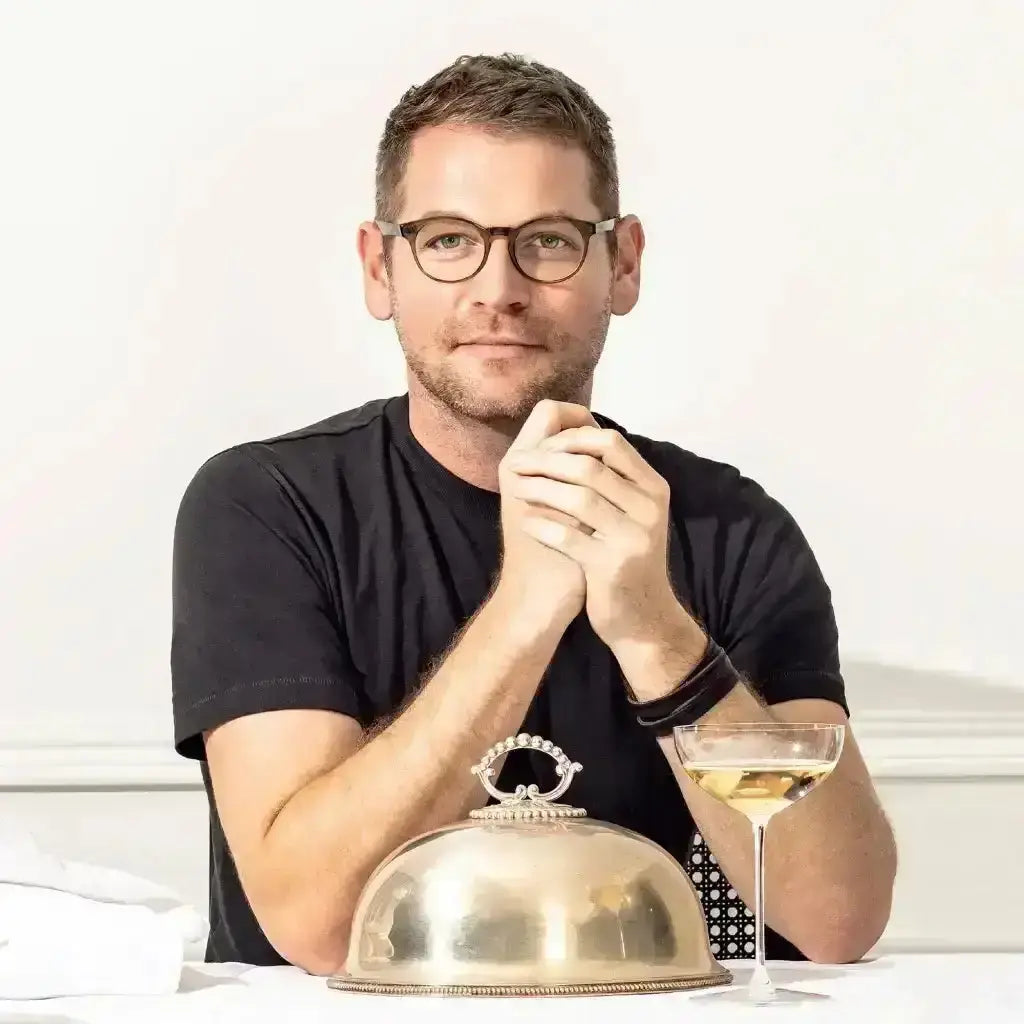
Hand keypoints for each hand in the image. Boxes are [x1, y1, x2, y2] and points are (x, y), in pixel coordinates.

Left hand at [503, 426, 706, 671]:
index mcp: (653, 487)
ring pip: (579, 497)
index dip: (572, 437)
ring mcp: (632, 538)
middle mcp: (649, 508)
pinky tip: (527, 524)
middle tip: (516, 463)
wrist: (641, 616)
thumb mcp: (630, 513)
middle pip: (590, 466)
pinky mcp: (612, 566)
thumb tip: (573, 431)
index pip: (611, 442)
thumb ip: (611, 477)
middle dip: (546, 461)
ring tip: (517, 489)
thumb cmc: (624, 556)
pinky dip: (542, 526)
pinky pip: (568, 537)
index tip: (541, 445)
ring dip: (540, 489)